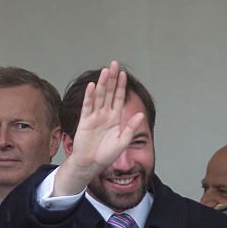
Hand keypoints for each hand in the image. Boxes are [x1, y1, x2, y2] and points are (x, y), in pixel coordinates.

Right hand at [53, 61, 144, 193]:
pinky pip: (87, 106)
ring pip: (99, 96)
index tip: (123, 74)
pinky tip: (92, 86)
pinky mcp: (85, 121)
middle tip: (114, 64)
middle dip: (112, 78)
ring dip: (102, 83)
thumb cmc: (107, 155)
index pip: (118, 98)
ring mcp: (94, 116)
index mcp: (115, 118)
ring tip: (105, 71)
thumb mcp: (123, 142)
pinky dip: (90, 96)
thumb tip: (141, 115)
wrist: (91, 163)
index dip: (121, 86)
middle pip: (108, 92)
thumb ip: (131, 128)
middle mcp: (105, 114)